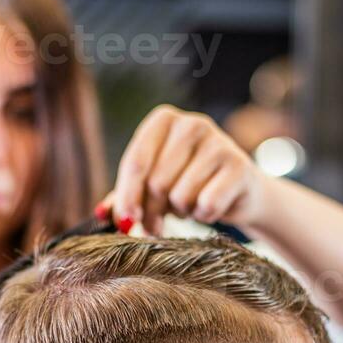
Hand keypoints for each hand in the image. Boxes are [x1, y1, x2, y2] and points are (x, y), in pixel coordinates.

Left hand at [101, 105, 267, 234]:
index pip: (136, 162)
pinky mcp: (240, 166)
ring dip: (181, 212)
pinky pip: (207, 204)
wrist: (240, 190)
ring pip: (180, 196)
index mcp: (164, 120)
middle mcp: (192, 123)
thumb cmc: (188, 184)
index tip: (127, 222)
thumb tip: (103, 214)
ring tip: (189, 204)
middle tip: (157, 222)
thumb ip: (125, 196)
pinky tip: (211, 207)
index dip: (127, 197)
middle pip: (156, 182)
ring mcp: (219, 142)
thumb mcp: (152, 185)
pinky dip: (205, 216)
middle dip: (153, 211)